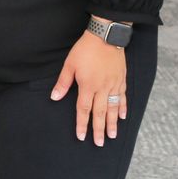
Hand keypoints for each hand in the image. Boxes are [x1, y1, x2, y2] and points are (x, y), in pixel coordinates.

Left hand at [51, 29, 129, 145]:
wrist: (105, 35)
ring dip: (112, 123)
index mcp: (88, 86)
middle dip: (99, 130)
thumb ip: (63, 83)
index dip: (82, 124)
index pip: (84, 110)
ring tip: (113, 135)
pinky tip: (123, 116)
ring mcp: (113, 84)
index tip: (82, 136)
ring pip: (113, 108)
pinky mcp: (121, 79)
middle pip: (100, 113)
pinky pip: (122, 97)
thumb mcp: (69, 64)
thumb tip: (54, 97)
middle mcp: (102, 88)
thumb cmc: (85, 49)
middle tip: (100, 143)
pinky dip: (122, 107)